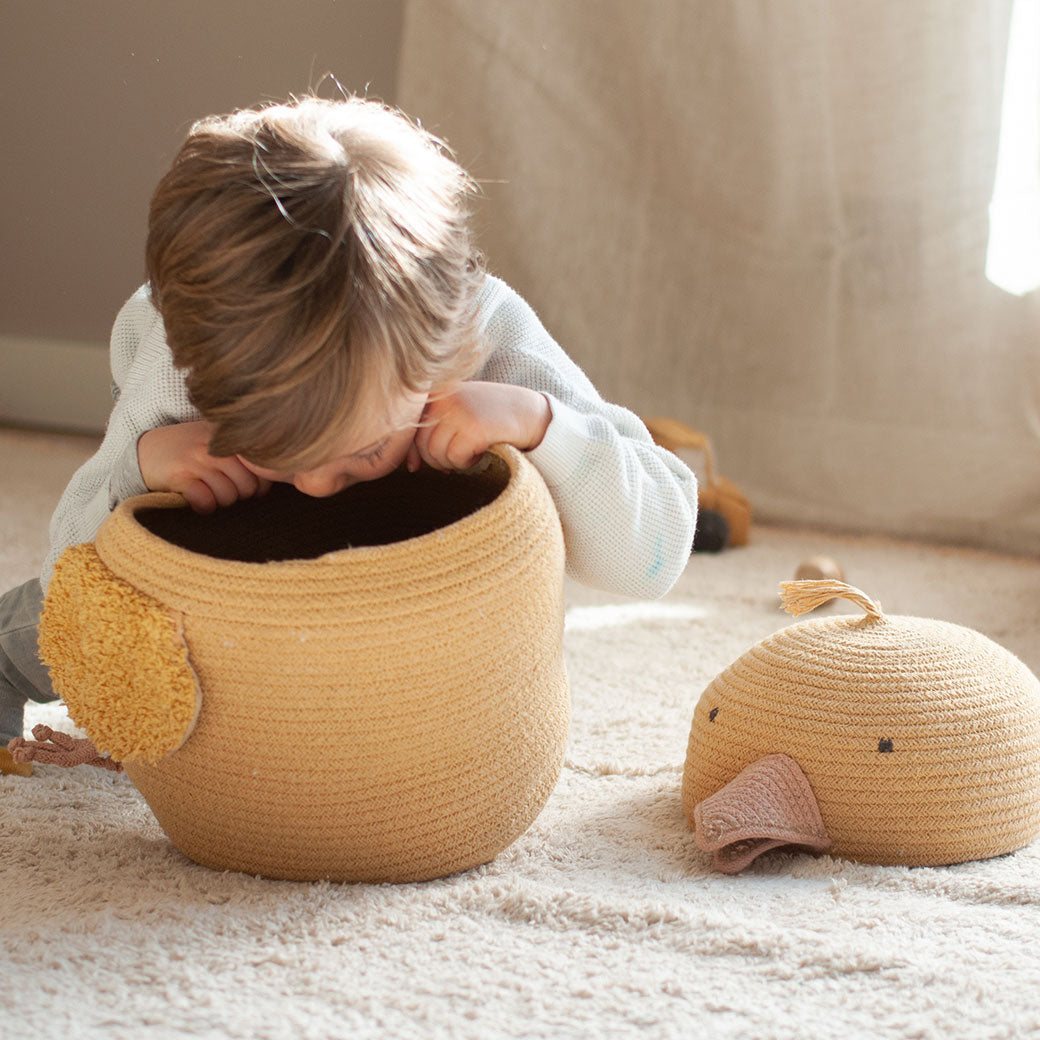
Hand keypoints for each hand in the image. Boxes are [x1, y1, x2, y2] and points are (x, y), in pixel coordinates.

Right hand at [137, 421, 271, 512]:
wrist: (146, 450)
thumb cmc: (191, 452)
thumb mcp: (219, 444)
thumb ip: (244, 456)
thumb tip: (270, 483)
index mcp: (230, 438)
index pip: (261, 470)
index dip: (258, 486)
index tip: (245, 487)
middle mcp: (215, 446)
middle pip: (247, 487)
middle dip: (239, 496)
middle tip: (225, 492)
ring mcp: (196, 459)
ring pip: (228, 496)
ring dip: (220, 502)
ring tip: (209, 494)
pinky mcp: (178, 475)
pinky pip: (205, 501)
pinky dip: (203, 507)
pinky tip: (197, 501)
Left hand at [407, 382, 550, 471]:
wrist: (530, 413)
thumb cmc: (493, 417)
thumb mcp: (459, 414)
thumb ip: (434, 430)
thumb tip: (410, 465)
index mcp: (437, 392)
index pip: (412, 429)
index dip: (414, 452)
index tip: (418, 467)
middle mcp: (445, 399)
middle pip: (423, 445)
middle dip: (438, 461)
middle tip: (458, 459)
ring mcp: (459, 412)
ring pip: (437, 454)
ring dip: (453, 462)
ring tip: (471, 453)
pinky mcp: (474, 428)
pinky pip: (456, 458)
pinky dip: (467, 463)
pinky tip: (480, 453)